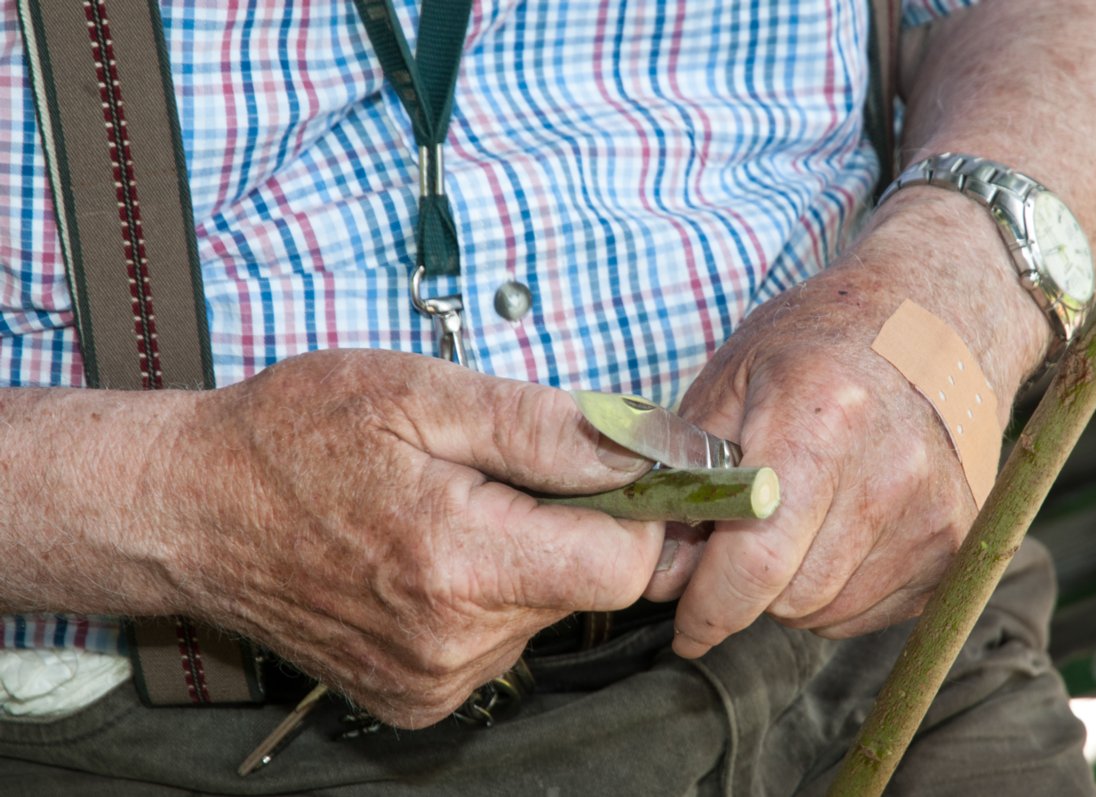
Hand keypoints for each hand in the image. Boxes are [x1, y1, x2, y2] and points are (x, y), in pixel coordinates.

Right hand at [159, 350, 661, 726]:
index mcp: (459, 564)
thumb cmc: (294, 436)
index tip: (602, 469)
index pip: (623, 567)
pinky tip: (428, 556)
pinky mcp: (413, 697)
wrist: (192, 509)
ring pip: (544, 614)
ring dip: (523, 559)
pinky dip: (485, 595)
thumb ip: (542, 427)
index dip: (631, 511)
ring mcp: (431, 681)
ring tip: (447, 510)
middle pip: (586, 590)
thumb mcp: (419, 395)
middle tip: (494, 475)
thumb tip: (644, 449)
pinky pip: (497, 642)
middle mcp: (453, 644)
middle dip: (567, 524)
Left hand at [646, 191, 1045, 652]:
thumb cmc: (816, 343)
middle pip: (792, 597)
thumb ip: (686, 475)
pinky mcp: (956, 542)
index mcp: (822, 421)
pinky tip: (833, 533)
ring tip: (789, 526)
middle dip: (746, 590)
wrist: (931, 319)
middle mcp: (889, 473)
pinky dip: (836, 592)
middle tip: (734, 545)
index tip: (686, 626)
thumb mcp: (731, 379)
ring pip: (829, 613)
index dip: (709, 607)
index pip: (756, 562)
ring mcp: (933, 513)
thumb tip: (663, 576)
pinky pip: (871, 612)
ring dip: (790, 593)